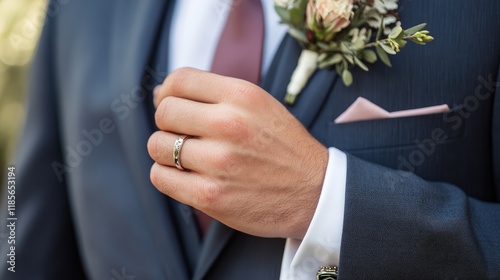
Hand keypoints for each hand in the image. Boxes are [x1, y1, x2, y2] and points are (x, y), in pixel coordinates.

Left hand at [148, 68, 327, 238]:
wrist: (314, 193)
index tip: (174, 105)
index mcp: (243, 95)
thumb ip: (215, 94)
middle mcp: (230, 124)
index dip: (168, 92)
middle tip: (185, 135)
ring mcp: (219, 162)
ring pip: (157, 145)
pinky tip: (187, 177)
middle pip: (165, 112)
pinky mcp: (210, 196)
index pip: (179, 80)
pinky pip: (160, 177)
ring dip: (166, 152)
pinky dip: (167, 176)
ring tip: (188, 158)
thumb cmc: (284, 147)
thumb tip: (159, 93)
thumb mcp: (260, 105)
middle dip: (169, 123)